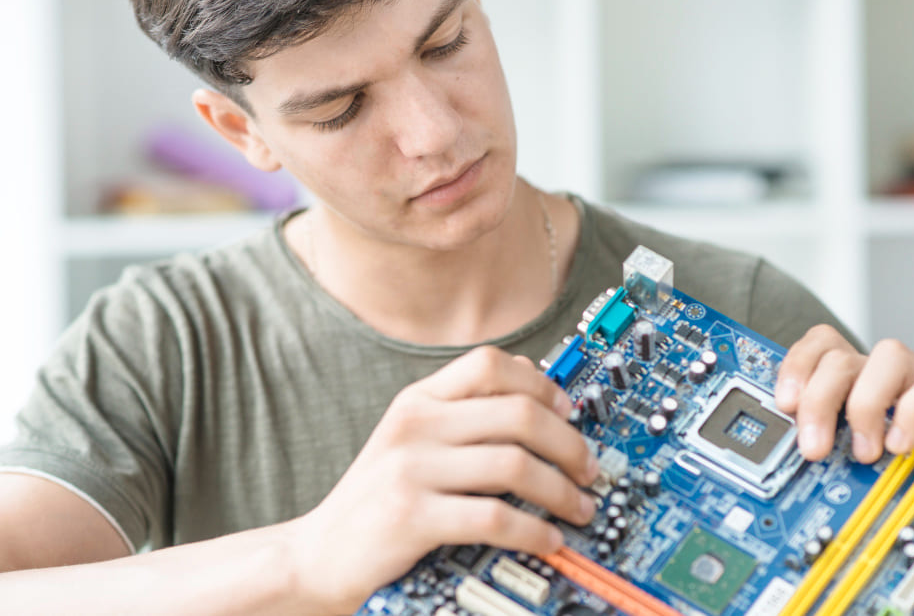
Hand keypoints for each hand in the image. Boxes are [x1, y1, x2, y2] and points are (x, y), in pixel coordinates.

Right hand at [285, 346, 598, 612]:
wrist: (320, 552)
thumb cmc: (378, 499)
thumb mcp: (412, 442)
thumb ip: (462, 417)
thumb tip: (539, 395)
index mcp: (417, 399)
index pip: (490, 363)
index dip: (541, 383)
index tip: (570, 411)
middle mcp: (415, 424)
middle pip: (517, 413)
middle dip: (569, 443)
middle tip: (589, 470)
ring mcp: (411, 469)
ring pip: (515, 465)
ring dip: (562, 491)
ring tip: (579, 509)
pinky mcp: (412, 517)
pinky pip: (496, 517)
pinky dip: (535, 530)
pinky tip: (549, 540)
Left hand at [775, 324, 913, 462]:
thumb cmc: (900, 486)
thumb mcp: (849, 468)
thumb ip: (822, 449)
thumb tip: (784, 453)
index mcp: (853, 384)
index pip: (821, 345)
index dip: (798, 365)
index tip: (785, 404)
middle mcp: (886, 378)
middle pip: (842, 356)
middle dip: (820, 399)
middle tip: (815, 447)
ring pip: (889, 354)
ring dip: (866, 403)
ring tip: (864, 450)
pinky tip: (901, 445)